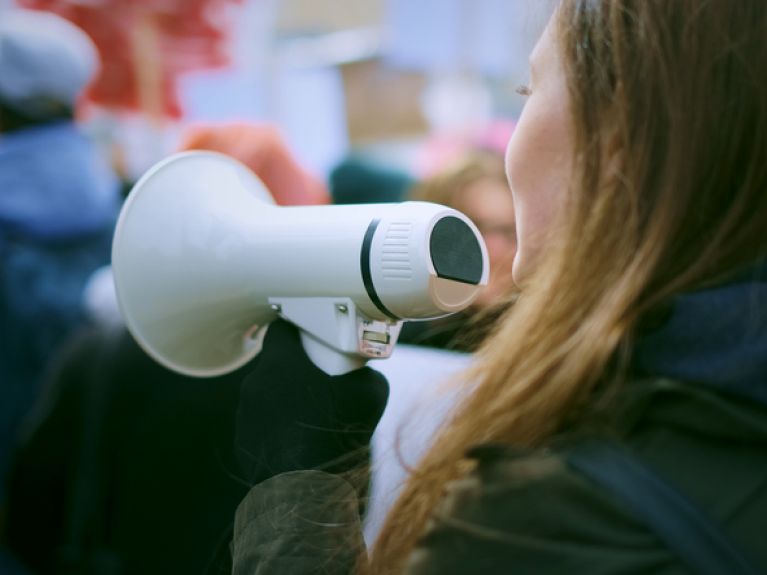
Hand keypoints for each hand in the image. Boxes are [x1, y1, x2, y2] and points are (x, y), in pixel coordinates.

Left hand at [235, 320, 388, 485]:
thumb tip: (364, 373)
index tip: (313, 337)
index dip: (299, 329)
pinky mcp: (243, 440)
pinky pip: (261, 421)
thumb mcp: (370, 395)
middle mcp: (256, 384)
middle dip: (297, 367)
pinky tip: (300, 439)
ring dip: (286, 397)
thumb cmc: (336, 437)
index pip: (281, 329)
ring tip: (313, 414)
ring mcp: (245, 414)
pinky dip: (278, 425)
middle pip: (275, 362)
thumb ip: (365, 374)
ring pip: (267, 393)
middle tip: (322, 379)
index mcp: (281, 364)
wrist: (308, 489)